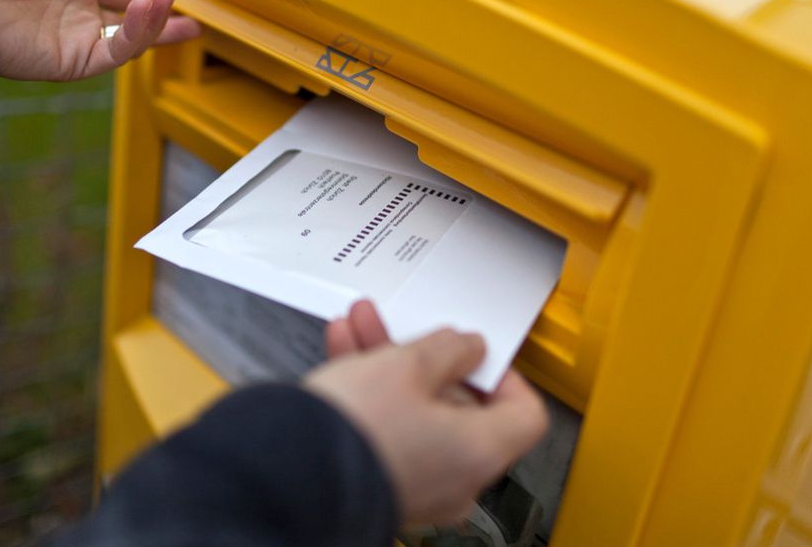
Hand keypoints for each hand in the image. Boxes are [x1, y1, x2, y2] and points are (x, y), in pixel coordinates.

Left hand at [0, 0, 199, 80]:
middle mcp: (77, 13)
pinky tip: (146, 10)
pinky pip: (114, 55)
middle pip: (133, 25)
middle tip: (192, 23)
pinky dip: (136, 37)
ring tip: (167, 1)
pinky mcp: (68, 61)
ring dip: (155, 25)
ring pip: (129, 41)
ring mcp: (74, 39)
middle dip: (164, 24)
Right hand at [306, 300, 547, 524]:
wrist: (289, 473)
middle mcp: (455, 478)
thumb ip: (447, 349)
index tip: (474, 351)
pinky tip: (344, 350)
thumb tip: (467, 347)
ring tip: (361, 325)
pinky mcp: (378, 482)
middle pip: (458, 407)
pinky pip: (387, 430)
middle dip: (423, 357)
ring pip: (414, 412)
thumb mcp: (407, 365)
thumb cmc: (355, 429)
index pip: (523, 412)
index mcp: (479, 452)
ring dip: (389, 364)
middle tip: (402, 326)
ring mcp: (416, 485)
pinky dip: (371, 392)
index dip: (502, 373)